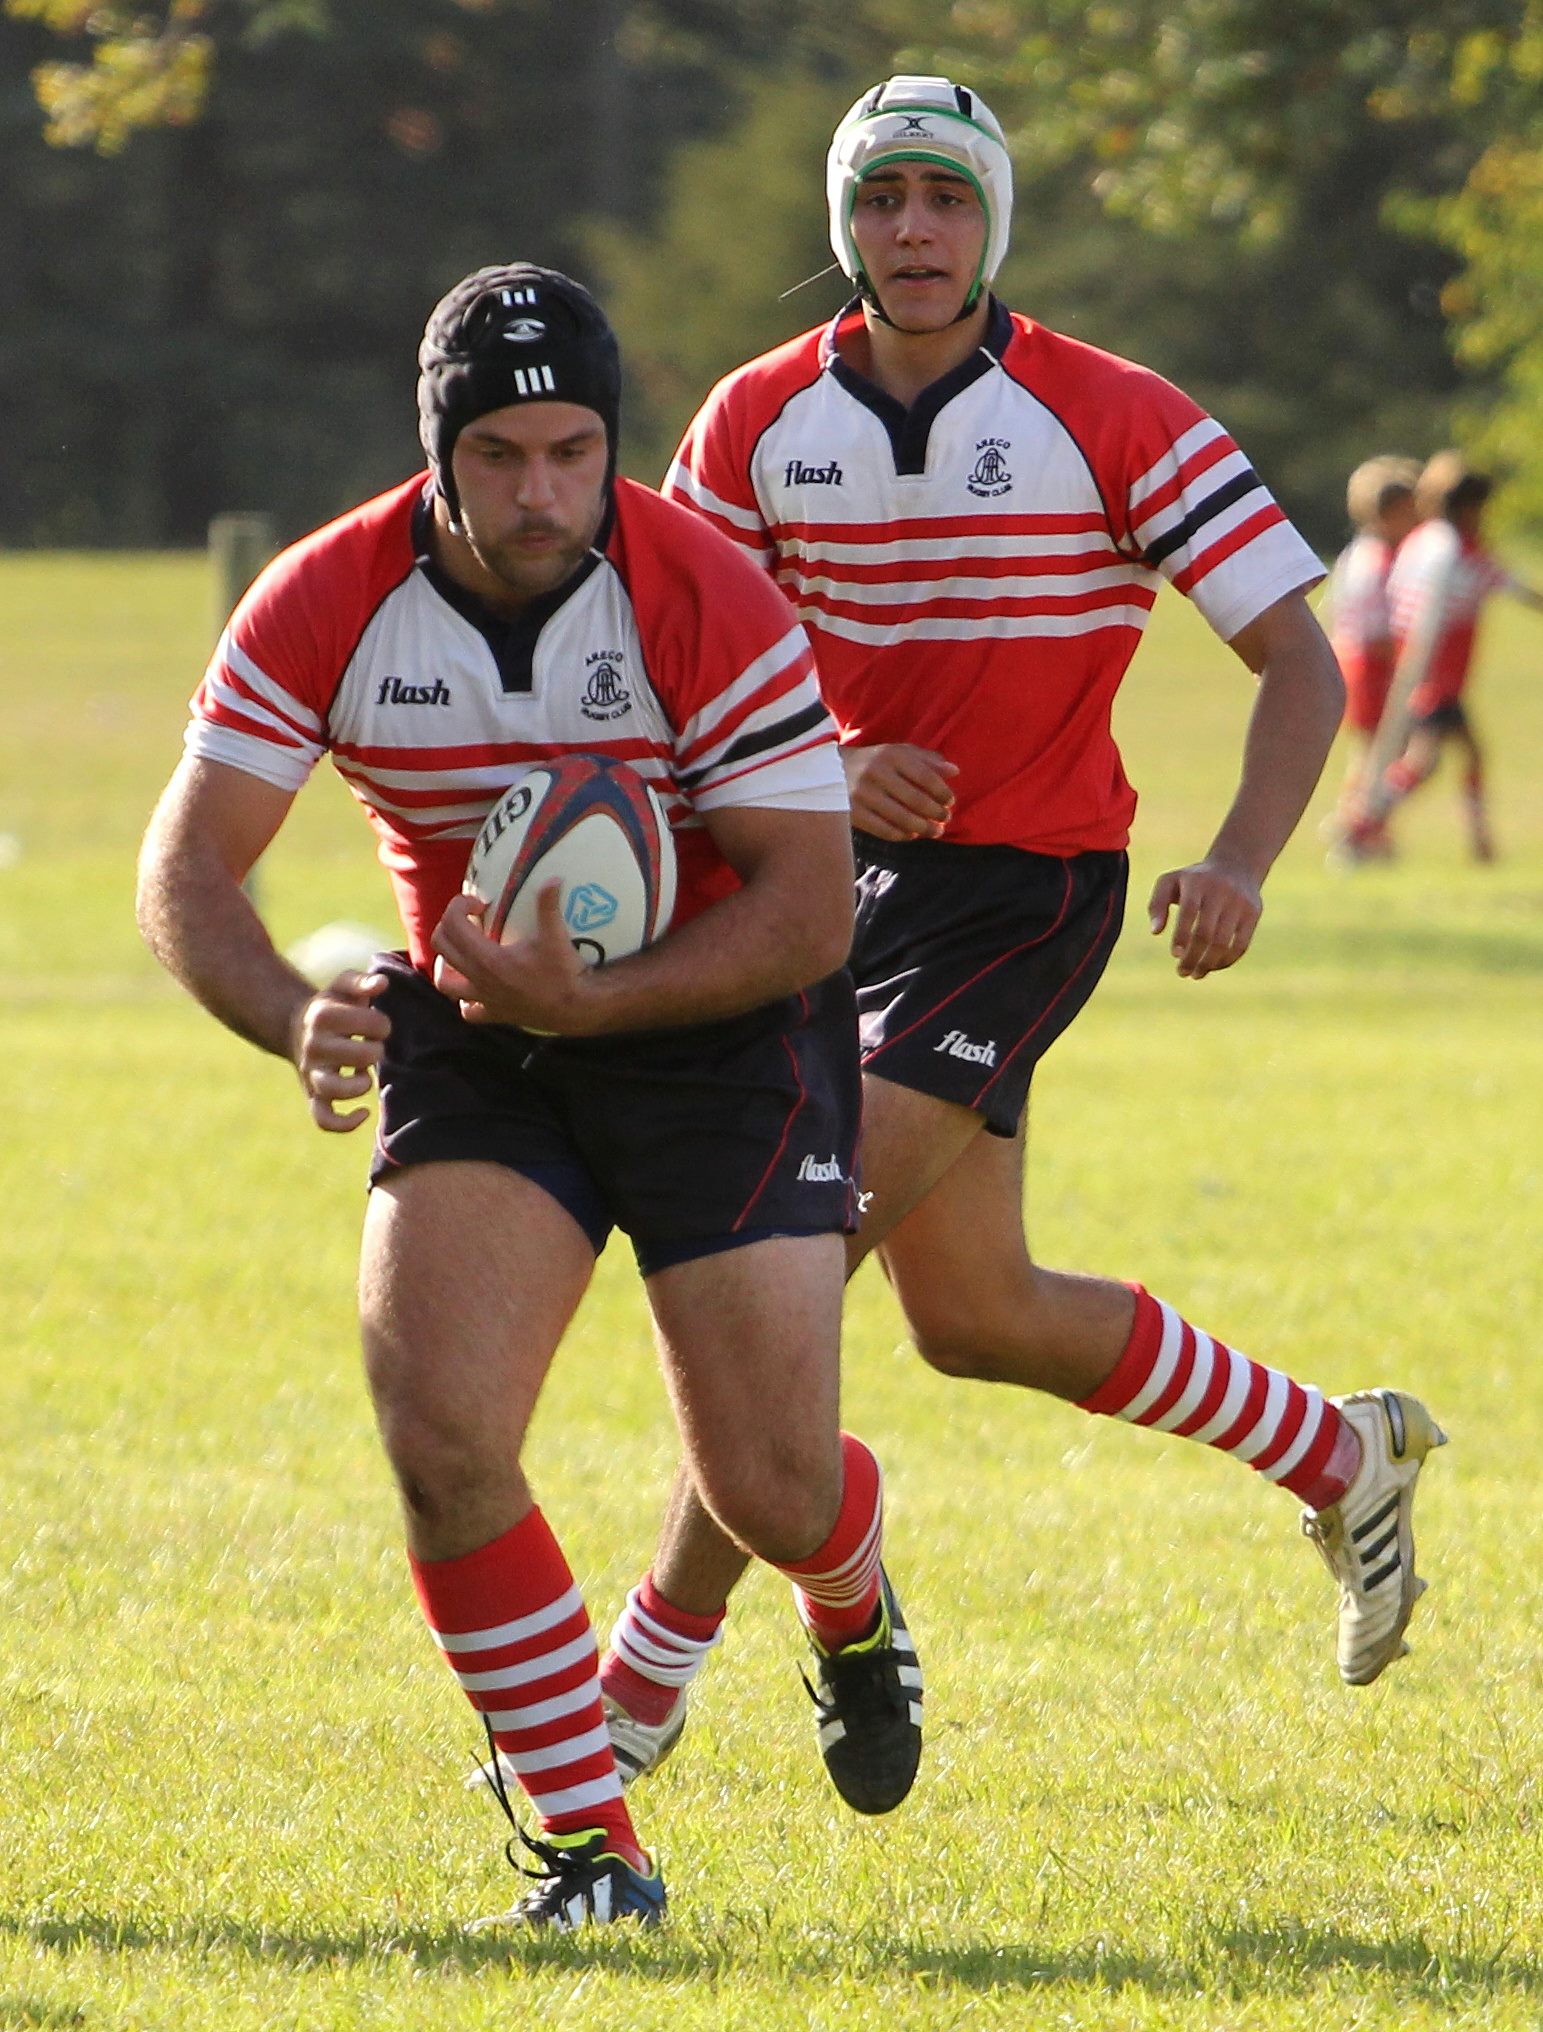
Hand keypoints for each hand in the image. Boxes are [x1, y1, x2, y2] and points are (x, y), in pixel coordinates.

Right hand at [290, 969, 390, 1131]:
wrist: (296, 1028)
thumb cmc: (331, 1006)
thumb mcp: (341, 986)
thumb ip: (360, 981)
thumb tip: (381, 984)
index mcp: (323, 1016)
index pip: (369, 1023)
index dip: (380, 1024)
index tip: (376, 1025)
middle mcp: (314, 1047)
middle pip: (360, 1056)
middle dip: (376, 1050)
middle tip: (372, 1046)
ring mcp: (312, 1074)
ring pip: (334, 1089)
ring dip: (358, 1085)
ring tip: (366, 1076)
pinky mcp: (313, 1096)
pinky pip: (324, 1119)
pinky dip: (345, 1123)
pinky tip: (365, 1112)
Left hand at [431, 886, 593, 1033]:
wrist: (576, 1008)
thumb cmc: (565, 972)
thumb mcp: (555, 935)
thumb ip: (548, 905)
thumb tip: (553, 878)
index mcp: (488, 958)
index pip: (453, 924)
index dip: (460, 905)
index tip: (480, 903)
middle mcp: (479, 979)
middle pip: (442, 946)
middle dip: (450, 926)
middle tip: (471, 920)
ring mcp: (485, 1000)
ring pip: (445, 982)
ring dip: (447, 963)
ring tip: (463, 951)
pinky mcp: (495, 1015)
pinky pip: (468, 1010)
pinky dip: (466, 997)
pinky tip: (479, 986)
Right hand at [842, 744, 958, 840]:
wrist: (828, 770)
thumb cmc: (873, 761)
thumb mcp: (897, 752)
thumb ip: (927, 760)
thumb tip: (955, 771)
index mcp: (891, 755)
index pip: (926, 776)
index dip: (942, 792)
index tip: (950, 802)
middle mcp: (876, 773)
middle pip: (916, 800)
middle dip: (936, 813)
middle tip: (945, 820)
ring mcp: (863, 794)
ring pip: (902, 818)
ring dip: (923, 828)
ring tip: (935, 832)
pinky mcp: (853, 813)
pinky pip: (884, 830)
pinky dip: (902, 835)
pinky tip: (911, 835)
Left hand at [1147, 857, 1262, 979]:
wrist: (1236, 865)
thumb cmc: (1194, 880)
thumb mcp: (1170, 881)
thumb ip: (1156, 904)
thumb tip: (1155, 932)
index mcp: (1196, 883)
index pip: (1188, 912)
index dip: (1181, 936)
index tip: (1174, 954)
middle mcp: (1220, 891)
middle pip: (1206, 933)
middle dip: (1192, 957)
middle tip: (1182, 972)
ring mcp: (1239, 902)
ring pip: (1224, 942)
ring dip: (1209, 964)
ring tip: (1196, 974)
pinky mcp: (1253, 913)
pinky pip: (1241, 944)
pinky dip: (1227, 961)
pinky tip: (1213, 967)